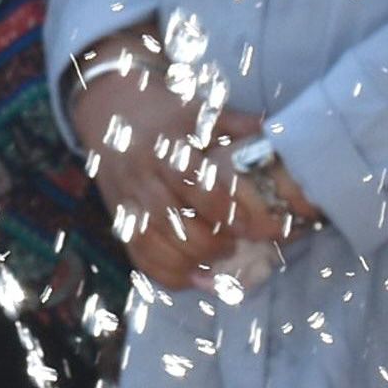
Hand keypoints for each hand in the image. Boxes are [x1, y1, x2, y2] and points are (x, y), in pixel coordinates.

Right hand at [66, 25, 260, 290]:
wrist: (109, 111)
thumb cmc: (164, 112)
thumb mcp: (199, 111)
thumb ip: (237, 124)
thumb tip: (278, 132)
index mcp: (164, 147)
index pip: (191, 183)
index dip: (221, 209)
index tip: (247, 225)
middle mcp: (141, 175)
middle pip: (169, 219)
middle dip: (206, 242)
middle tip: (232, 246)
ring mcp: (125, 198)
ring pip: (150, 241)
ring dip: (186, 261)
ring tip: (214, 262)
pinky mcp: (117, 217)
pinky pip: (136, 254)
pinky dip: (163, 272)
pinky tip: (190, 277)